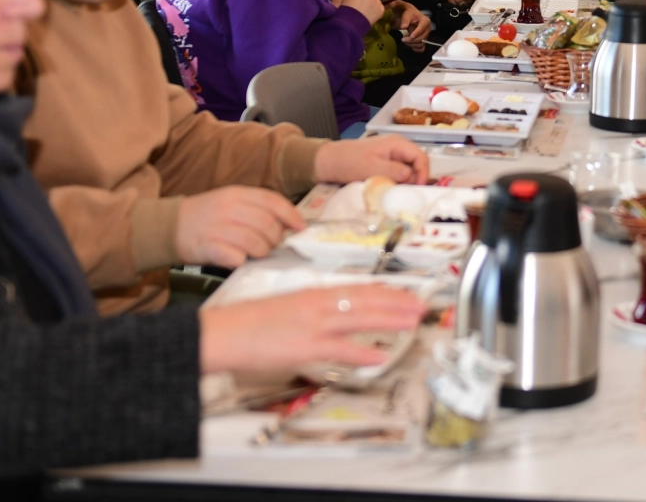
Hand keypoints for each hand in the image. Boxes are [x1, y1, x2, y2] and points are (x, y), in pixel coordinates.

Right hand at [175, 186, 305, 269]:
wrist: (168, 227)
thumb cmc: (205, 216)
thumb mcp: (230, 201)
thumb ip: (255, 208)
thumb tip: (286, 223)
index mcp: (236, 194)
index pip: (271, 201)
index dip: (290, 214)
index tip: (300, 226)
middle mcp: (228, 208)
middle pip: (267, 224)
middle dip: (276, 238)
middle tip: (273, 244)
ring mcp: (217, 228)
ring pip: (255, 242)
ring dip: (262, 251)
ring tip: (257, 253)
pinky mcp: (207, 247)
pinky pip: (236, 257)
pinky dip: (242, 260)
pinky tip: (239, 259)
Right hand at [200, 285, 426, 374]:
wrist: (225, 331)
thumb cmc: (251, 322)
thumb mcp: (289, 306)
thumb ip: (314, 310)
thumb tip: (335, 315)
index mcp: (314, 293)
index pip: (359, 289)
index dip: (386, 292)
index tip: (406, 293)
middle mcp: (319, 304)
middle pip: (367, 300)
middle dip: (397, 303)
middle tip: (421, 305)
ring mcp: (314, 324)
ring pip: (361, 318)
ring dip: (390, 320)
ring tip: (412, 322)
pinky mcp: (306, 346)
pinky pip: (342, 349)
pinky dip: (363, 352)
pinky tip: (380, 356)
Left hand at [314, 133, 430, 184]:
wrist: (329, 162)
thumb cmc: (349, 162)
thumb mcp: (371, 168)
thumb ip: (394, 171)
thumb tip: (411, 176)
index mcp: (397, 144)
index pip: (420, 157)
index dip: (423, 173)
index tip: (418, 189)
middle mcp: (398, 148)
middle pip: (417, 163)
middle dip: (415, 179)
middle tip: (408, 193)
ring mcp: (392, 155)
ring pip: (409, 170)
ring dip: (406, 182)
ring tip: (398, 193)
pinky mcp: (386, 164)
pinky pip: (399, 173)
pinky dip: (398, 182)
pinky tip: (391, 189)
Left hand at [394, 1, 430, 50]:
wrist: (409, 16)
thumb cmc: (408, 14)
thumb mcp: (406, 13)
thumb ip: (405, 19)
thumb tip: (403, 27)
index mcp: (425, 21)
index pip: (423, 28)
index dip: (417, 33)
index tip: (410, 36)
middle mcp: (428, 29)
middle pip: (423, 38)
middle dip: (412, 40)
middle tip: (403, 39)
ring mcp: (426, 36)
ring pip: (421, 44)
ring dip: (412, 45)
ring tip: (405, 41)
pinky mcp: (423, 41)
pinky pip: (421, 48)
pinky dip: (415, 48)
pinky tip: (410, 45)